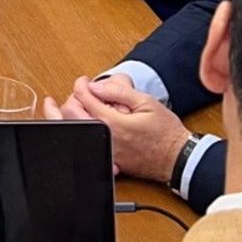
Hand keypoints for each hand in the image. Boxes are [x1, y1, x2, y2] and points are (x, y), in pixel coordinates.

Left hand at [46, 76, 190, 182]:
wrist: (178, 159)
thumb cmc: (167, 132)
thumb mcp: (146, 103)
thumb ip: (118, 92)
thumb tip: (95, 86)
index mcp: (111, 122)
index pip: (83, 97)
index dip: (81, 84)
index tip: (85, 81)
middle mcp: (103, 137)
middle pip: (70, 113)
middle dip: (72, 98)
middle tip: (80, 92)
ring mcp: (104, 150)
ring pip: (74, 130)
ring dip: (66, 115)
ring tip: (63, 105)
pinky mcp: (109, 160)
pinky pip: (87, 145)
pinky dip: (78, 133)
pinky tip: (79, 125)